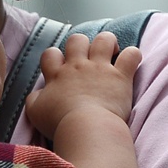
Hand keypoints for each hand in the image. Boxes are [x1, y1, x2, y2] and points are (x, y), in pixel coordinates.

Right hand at [24, 31, 140, 140]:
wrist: (86, 128)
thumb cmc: (60, 123)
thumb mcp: (36, 112)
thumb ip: (35, 99)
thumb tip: (37, 93)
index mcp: (58, 74)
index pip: (50, 53)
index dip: (55, 57)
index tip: (61, 68)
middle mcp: (78, 66)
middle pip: (77, 40)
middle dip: (82, 45)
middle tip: (87, 59)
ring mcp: (100, 69)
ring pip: (104, 39)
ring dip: (108, 43)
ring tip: (111, 54)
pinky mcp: (121, 76)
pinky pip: (131, 54)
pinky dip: (133, 55)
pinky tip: (130, 62)